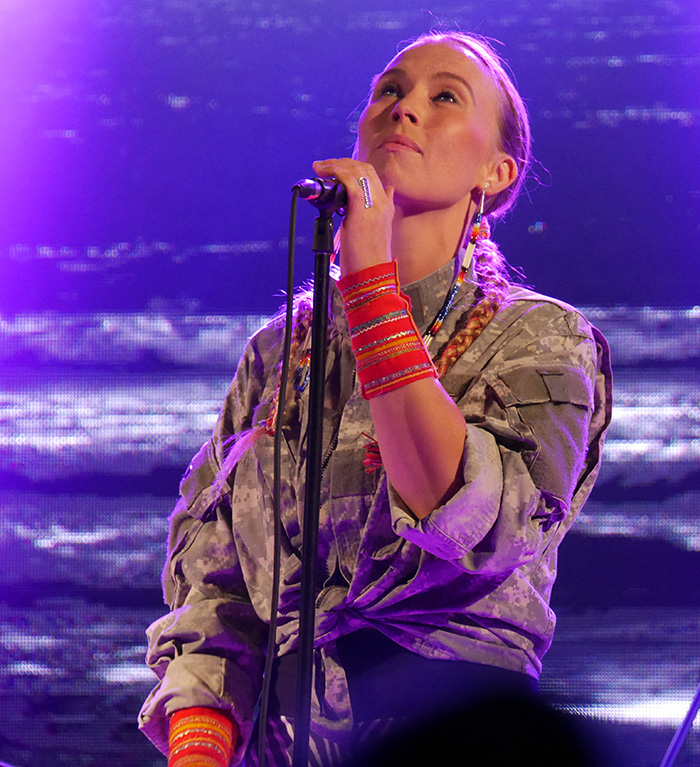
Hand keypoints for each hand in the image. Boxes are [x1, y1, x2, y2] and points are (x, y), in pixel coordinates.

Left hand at [312, 158, 394, 276]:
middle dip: (341, 162)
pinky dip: (339, 173)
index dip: (351, 166)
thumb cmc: (369, 258)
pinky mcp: (361, 215)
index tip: (334, 168)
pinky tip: (327, 173)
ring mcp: (374, 208)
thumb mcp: (379, 230)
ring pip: (358, 173)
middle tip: (323, 165)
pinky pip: (352, 185)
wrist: (372, 276)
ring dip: (336, 165)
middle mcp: (382, 204)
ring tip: (320, 167)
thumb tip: (388, 191)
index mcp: (386, 207)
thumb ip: (381, 210)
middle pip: (364, 169)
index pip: (371, 175)